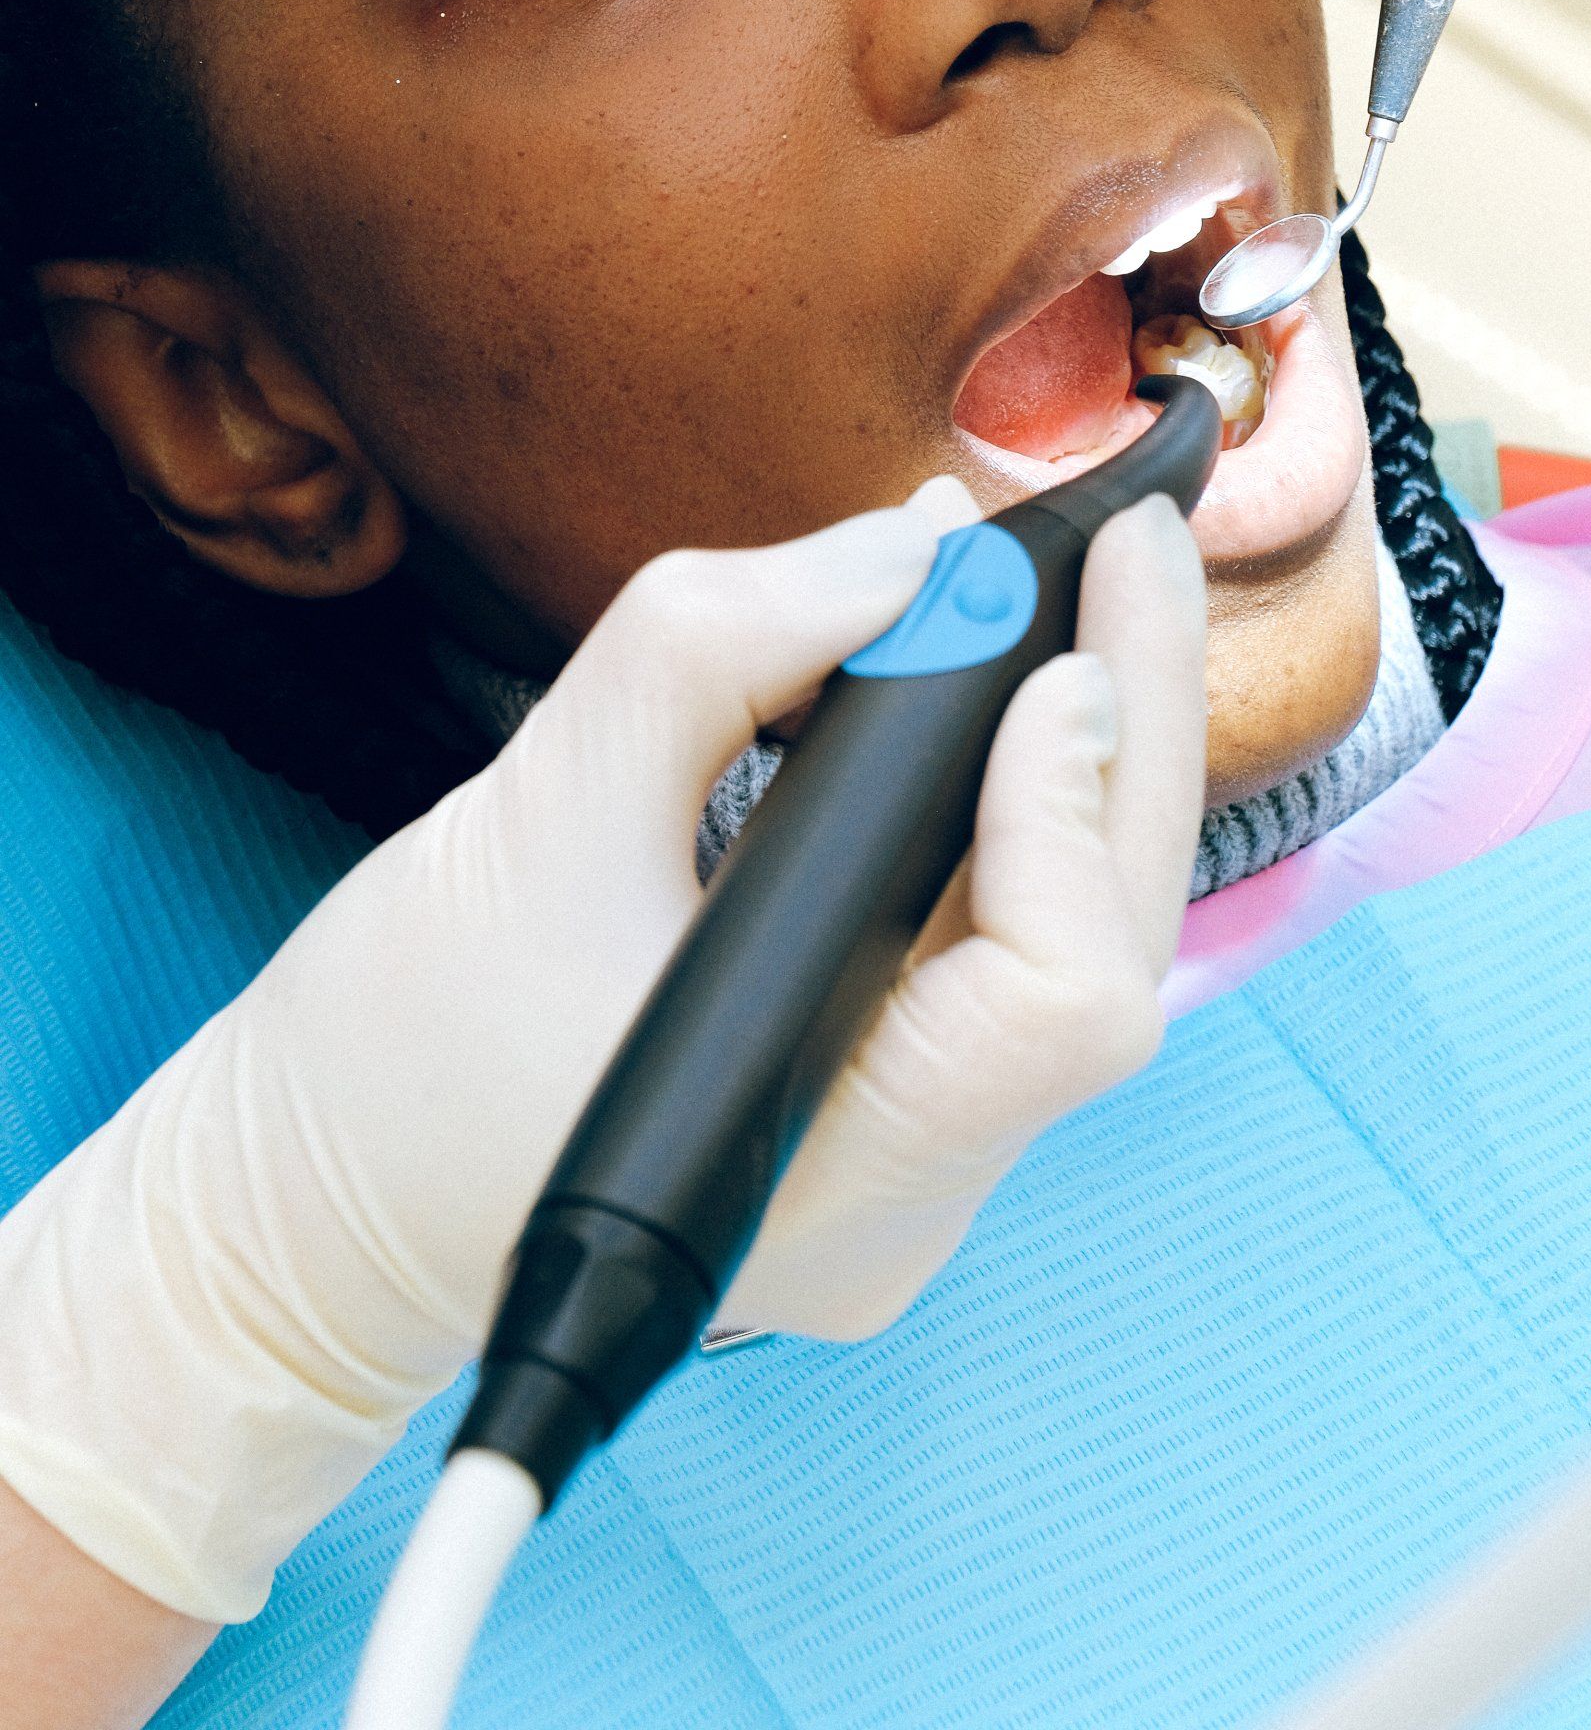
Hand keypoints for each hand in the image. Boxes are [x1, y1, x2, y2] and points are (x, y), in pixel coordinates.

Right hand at [0, 484, 1204, 1626]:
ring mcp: (902, 1157)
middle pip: (1102, 941)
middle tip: (1134, 535)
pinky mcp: (874, 1099)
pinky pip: (998, 933)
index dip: (1068, 802)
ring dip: (1088, 749)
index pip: (1059, 992)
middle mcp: (907, 1191)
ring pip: (1068, 930)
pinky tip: (1008, 676)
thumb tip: (913, 542)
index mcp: (836, 1178)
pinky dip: (1013, 799)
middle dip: (1131, 721)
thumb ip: (724, 644)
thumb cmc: (394, 1054)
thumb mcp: (539, 807)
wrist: (304, 1207)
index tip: (1038, 645)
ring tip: (1090, 581)